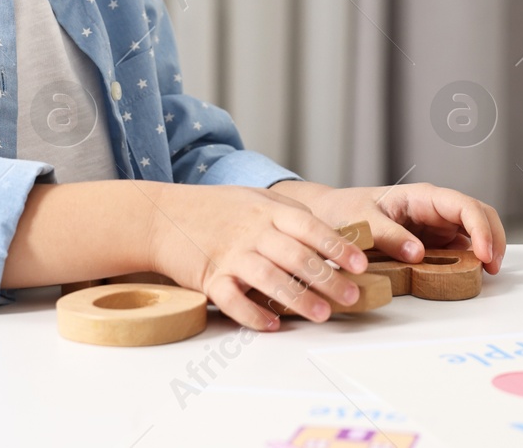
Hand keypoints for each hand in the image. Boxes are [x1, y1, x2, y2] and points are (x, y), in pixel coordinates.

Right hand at [141, 182, 370, 331]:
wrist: (162, 216)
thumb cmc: (215, 208)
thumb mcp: (255, 198)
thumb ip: (289, 214)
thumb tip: (329, 236)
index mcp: (267, 211)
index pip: (310, 227)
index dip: (337, 246)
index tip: (360, 263)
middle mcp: (252, 231)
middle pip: (296, 255)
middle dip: (327, 278)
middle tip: (351, 296)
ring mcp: (230, 254)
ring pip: (270, 277)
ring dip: (299, 298)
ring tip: (322, 314)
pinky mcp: (209, 276)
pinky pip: (233, 299)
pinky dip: (253, 313)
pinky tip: (272, 324)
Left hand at [271, 179, 505, 274]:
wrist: (329, 216)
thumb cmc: (345, 211)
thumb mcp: (363, 221)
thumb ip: (389, 236)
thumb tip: (417, 254)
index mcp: (421, 196)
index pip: (464, 205)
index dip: (480, 228)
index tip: (484, 254)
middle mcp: (434, 209)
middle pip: (479, 215)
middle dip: (494, 238)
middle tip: (494, 268)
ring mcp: (435, 225)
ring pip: (474, 232)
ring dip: (486, 250)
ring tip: (486, 274)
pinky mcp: (432, 242)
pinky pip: (459, 249)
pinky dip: (469, 261)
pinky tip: (468, 275)